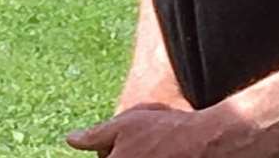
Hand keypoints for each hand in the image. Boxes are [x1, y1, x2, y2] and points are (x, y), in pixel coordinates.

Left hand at [66, 104, 262, 156]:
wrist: (206, 140)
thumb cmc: (163, 129)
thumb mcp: (124, 124)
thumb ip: (94, 136)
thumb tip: (71, 140)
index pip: (102, 157)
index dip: (107, 149)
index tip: (118, 142)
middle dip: (120, 153)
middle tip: (142, 141)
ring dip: (139, 152)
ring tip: (154, 145)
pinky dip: (152, 155)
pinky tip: (162, 150)